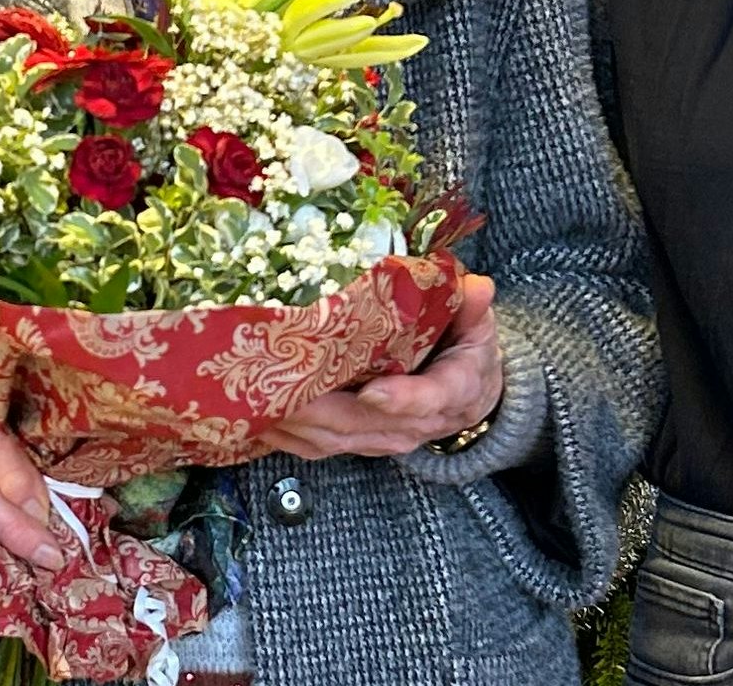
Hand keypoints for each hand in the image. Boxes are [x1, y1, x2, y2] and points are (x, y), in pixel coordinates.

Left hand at [260, 273, 500, 460]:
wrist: (468, 394)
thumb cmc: (466, 352)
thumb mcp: (477, 325)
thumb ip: (474, 309)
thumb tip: (480, 287)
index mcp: (451, 393)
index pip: (428, 400)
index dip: (400, 400)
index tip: (373, 392)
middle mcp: (413, 424)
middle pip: (362, 422)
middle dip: (317, 407)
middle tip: (277, 383)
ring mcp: (381, 437)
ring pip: (334, 438)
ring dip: (292, 422)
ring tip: (253, 396)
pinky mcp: (357, 440)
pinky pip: (317, 446)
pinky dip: (285, 435)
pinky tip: (253, 416)